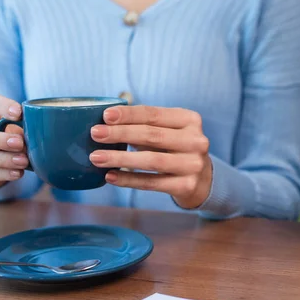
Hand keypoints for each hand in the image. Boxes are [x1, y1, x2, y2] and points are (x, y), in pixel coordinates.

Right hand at [0, 94, 28, 187]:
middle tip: (20, 143)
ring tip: (24, 161)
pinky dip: (3, 174)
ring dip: (4, 159)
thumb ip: (23, 124)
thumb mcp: (14, 121)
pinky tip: (18, 173)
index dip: (1, 107)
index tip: (19, 113)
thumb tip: (37, 132)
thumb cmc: (7, 128)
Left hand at [89, 105, 211, 208]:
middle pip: (152, 135)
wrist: (203, 180)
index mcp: (190, 120)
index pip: (155, 114)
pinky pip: (152, 182)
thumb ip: (145, 126)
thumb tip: (106, 124)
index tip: (106, 116)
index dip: (129, 114)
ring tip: (97, 157)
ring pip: (152, 160)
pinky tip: (111, 176)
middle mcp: (196, 141)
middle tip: (95, 134)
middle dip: (120, 134)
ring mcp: (193, 165)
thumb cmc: (176, 149)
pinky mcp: (187, 185)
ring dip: (121, 158)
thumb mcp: (168, 132)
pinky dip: (129, 179)